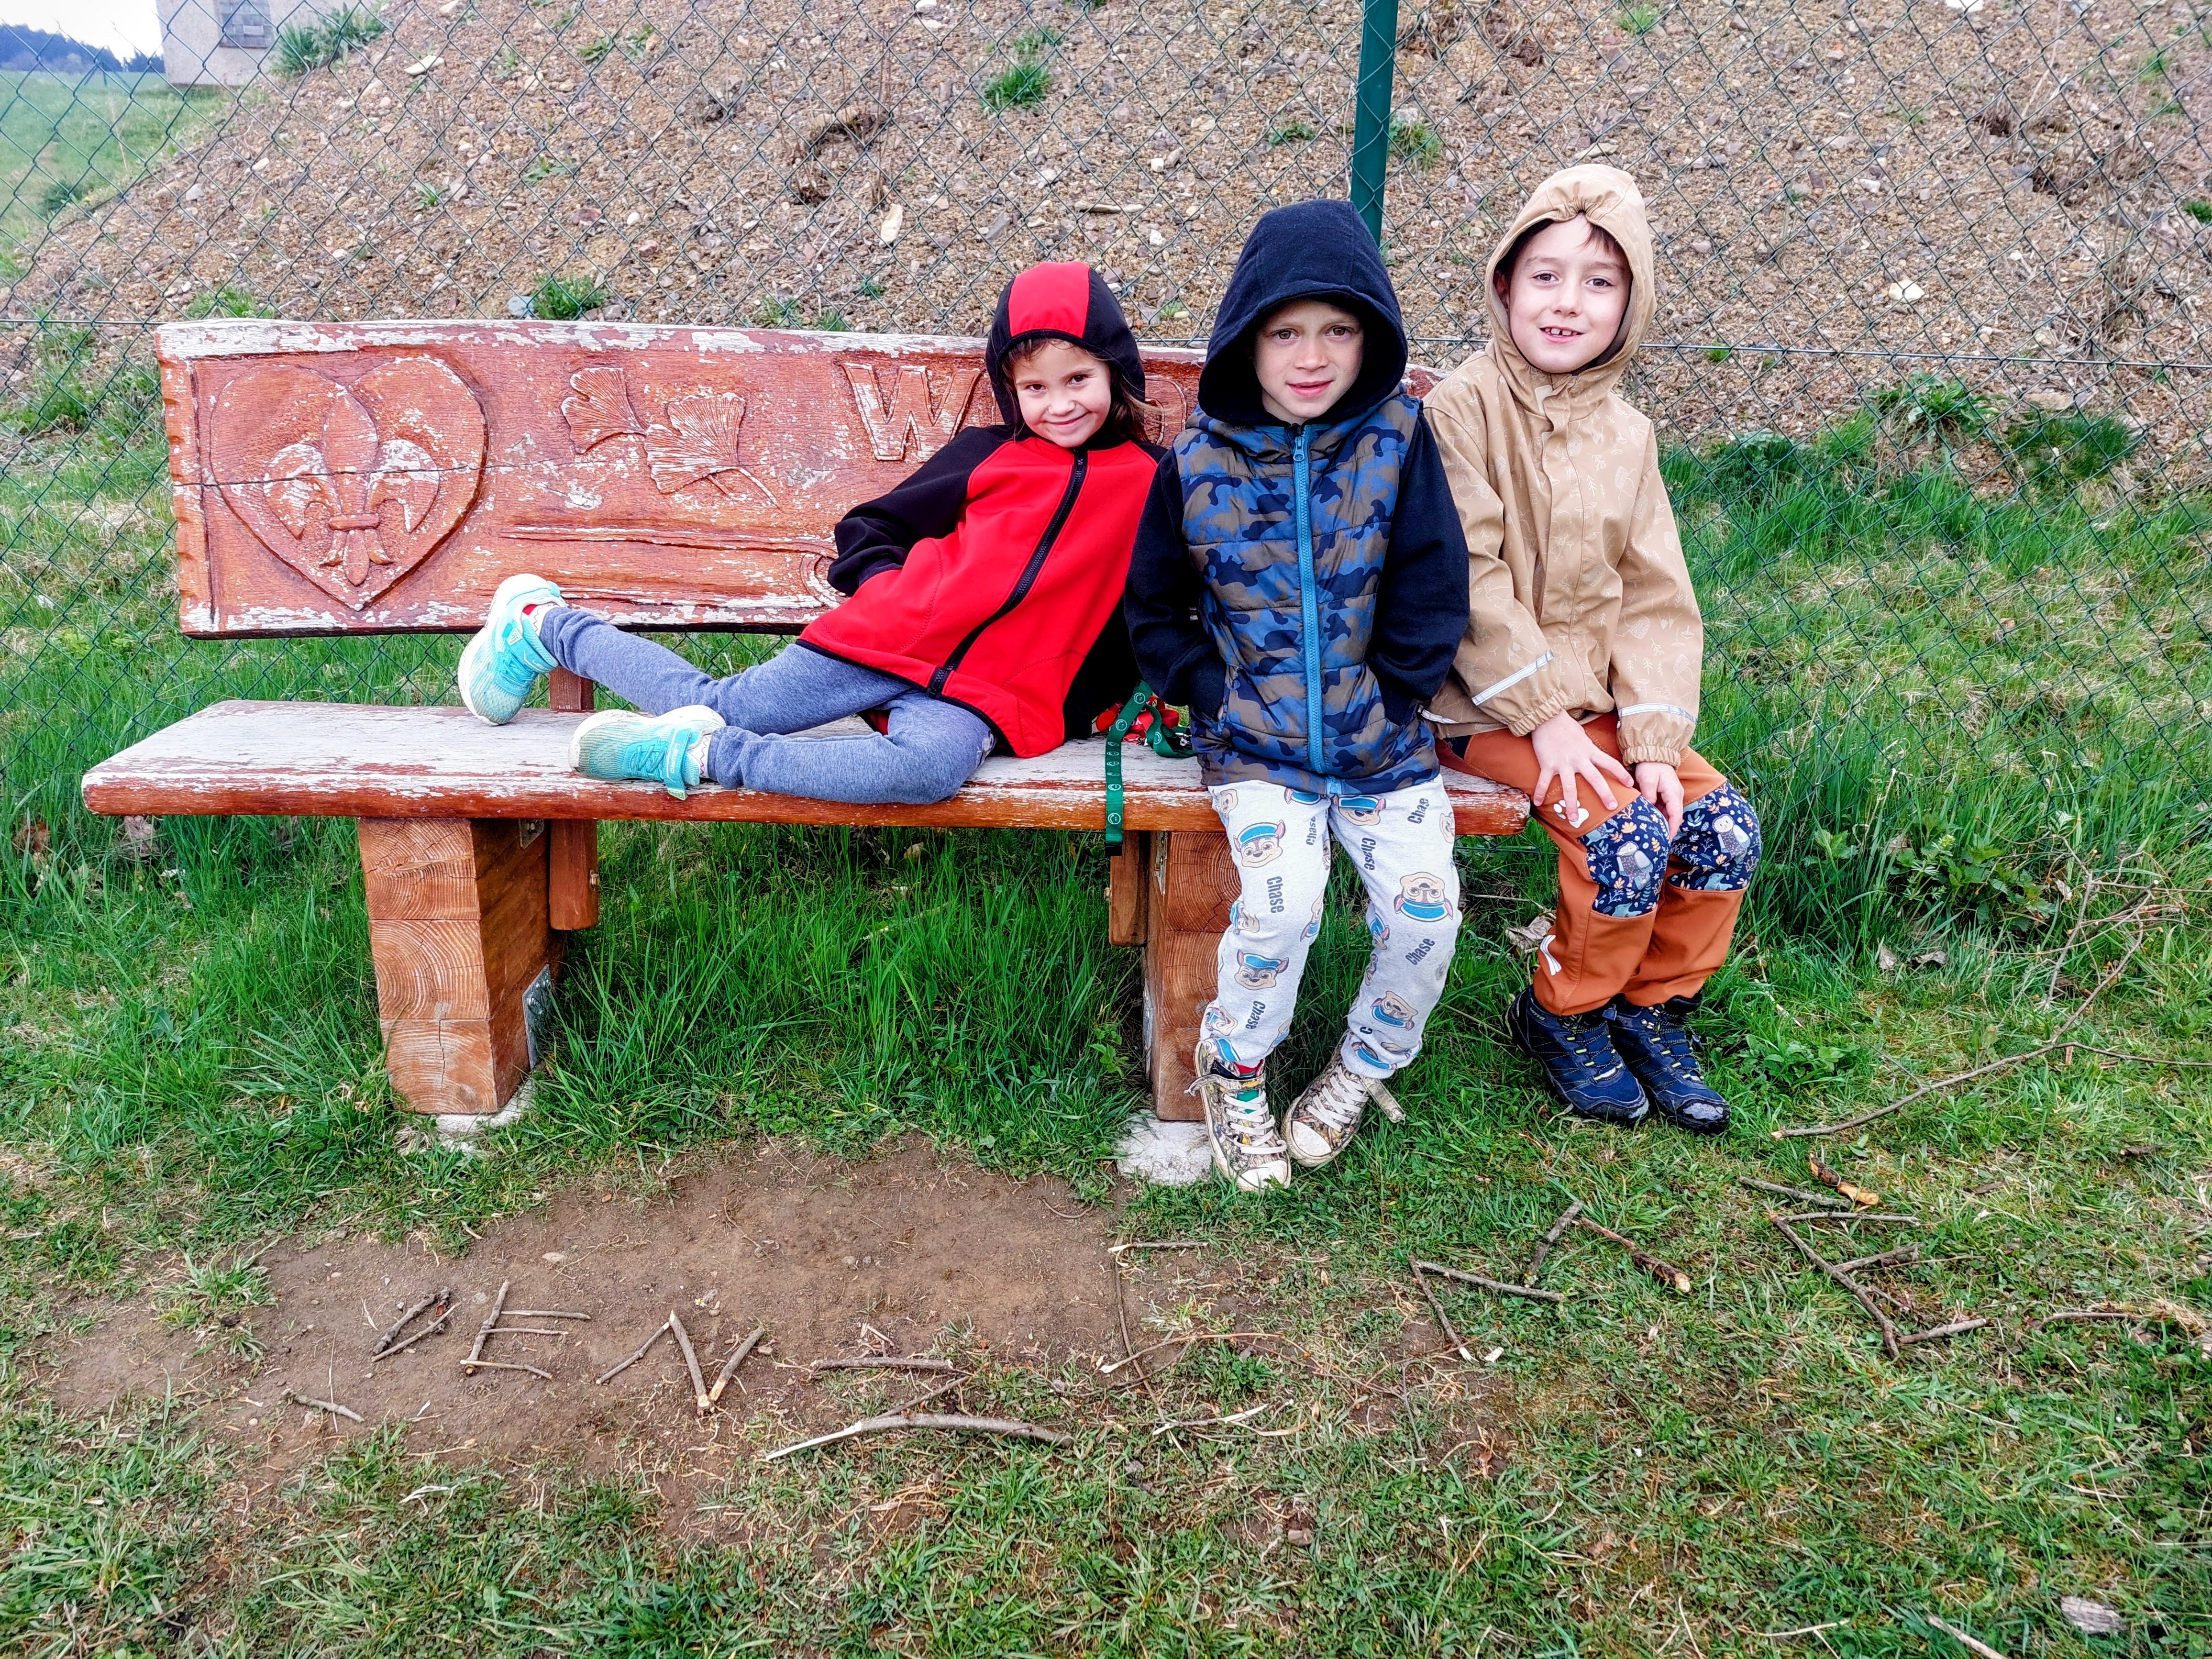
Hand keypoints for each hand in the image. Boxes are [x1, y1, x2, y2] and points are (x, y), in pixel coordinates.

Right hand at [1529, 711, 1633, 830]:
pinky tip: (1537, 803)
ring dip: (1571, 804)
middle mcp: (1579, 759)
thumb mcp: (1583, 737)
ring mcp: (1563, 763)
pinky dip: (1540, 793)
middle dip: (1605, 794)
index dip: (1621, 774)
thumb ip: (1588, 750)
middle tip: (1612, 807)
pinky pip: (1544, 782)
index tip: (1630, 784)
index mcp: (1589, 751)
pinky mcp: (1547, 764)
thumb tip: (1594, 759)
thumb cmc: (1565, 726)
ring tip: (1573, 818)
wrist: (1547, 717)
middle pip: (1595, 779)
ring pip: (1570, 787)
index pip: (1610, 763)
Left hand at [1635, 761, 1683, 837]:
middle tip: (1658, 841)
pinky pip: (1664, 809)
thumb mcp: (1647, 780)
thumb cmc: (1650, 766)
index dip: (1672, 829)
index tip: (1667, 839)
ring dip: (1663, 823)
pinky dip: (1659, 816)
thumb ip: (1648, 795)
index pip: (1676, 815)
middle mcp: (1675, 796)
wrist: (1653, 754)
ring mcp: (1671, 796)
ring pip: (1668, 814)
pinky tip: (1651, 823)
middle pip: (1674, 817)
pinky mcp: (1665, 795)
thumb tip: (1649, 809)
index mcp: (1674, 793)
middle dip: (1668, 829)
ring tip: (1654, 835)